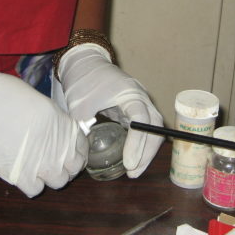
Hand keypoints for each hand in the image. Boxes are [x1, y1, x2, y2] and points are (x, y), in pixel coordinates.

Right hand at [0, 47, 87, 196]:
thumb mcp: (35, 101)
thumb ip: (52, 121)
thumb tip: (56, 136)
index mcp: (60, 121)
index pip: (82, 147)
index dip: (76, 152)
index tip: (68, 154)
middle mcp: (54, 142)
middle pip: (73, 168)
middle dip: (65, 166)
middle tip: (51, 162)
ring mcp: (38, 160)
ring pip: (58, 182)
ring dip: (49, 177)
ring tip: (35, 168)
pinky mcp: (17, 174)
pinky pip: (35, 189)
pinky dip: (30, 184)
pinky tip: (21, 172)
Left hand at [57, 43, 162, 177]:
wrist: (84, 62)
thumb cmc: (83, 80)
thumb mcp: (80, 106)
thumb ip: (86, 129)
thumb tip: (86, 155)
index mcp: (129, 92)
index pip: (141, 119)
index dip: (138, 142)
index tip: (130, 162)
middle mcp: (140, 97)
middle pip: (154, 126)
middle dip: (146, 152)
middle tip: (133, 171)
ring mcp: (139, 102)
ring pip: (152, 129)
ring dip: (146, 150)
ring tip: (134, 171)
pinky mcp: (133, 109)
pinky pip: (144, 128)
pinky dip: (141, 144)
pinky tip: (132, 159)